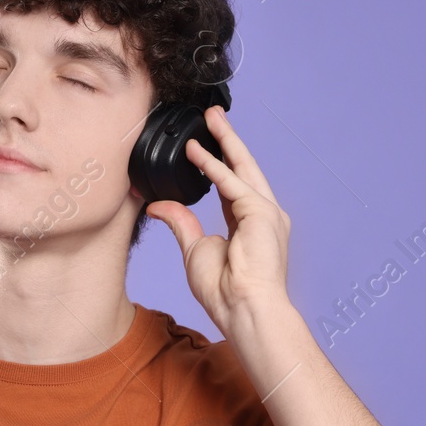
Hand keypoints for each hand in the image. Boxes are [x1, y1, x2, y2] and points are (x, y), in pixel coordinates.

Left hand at [144, 105, 293, 333]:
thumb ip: (181, 222)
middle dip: (227, 140)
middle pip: (243, 168)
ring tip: (210, 118)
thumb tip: (158, 204)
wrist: (244, 309)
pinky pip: (232, 183)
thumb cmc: (225, 290)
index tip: (202, 144)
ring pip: (242, 167)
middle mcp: (263, 214)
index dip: (217, 163)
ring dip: (225, 140)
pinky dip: (213, 166)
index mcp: (251, 224)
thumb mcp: (195, 249)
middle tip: (212, 116)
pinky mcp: (262, 213)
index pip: (232, 185)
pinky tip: (196, 151)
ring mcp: (266, 212)